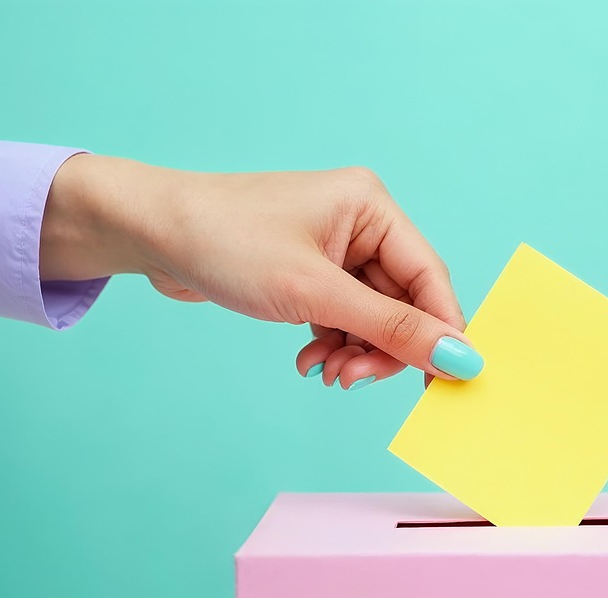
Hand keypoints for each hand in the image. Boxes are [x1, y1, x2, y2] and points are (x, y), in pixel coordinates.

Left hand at [40, 155, 483, 388]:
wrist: (148, 233)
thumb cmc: (224, 241)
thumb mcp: (314, 292)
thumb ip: (391, 328)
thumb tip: (459, 358)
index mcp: (372, 206)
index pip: (429, 278)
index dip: (442, 332)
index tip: (448, 381)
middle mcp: (360, 222)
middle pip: (403, 303)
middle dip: (383, 349)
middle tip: (354, 380)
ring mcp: (334, 248)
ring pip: (373, 317)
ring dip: (355, 352)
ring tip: (324, 373)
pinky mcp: (310, 272)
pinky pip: (343, 318)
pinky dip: (332, 344)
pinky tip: (308, 361)